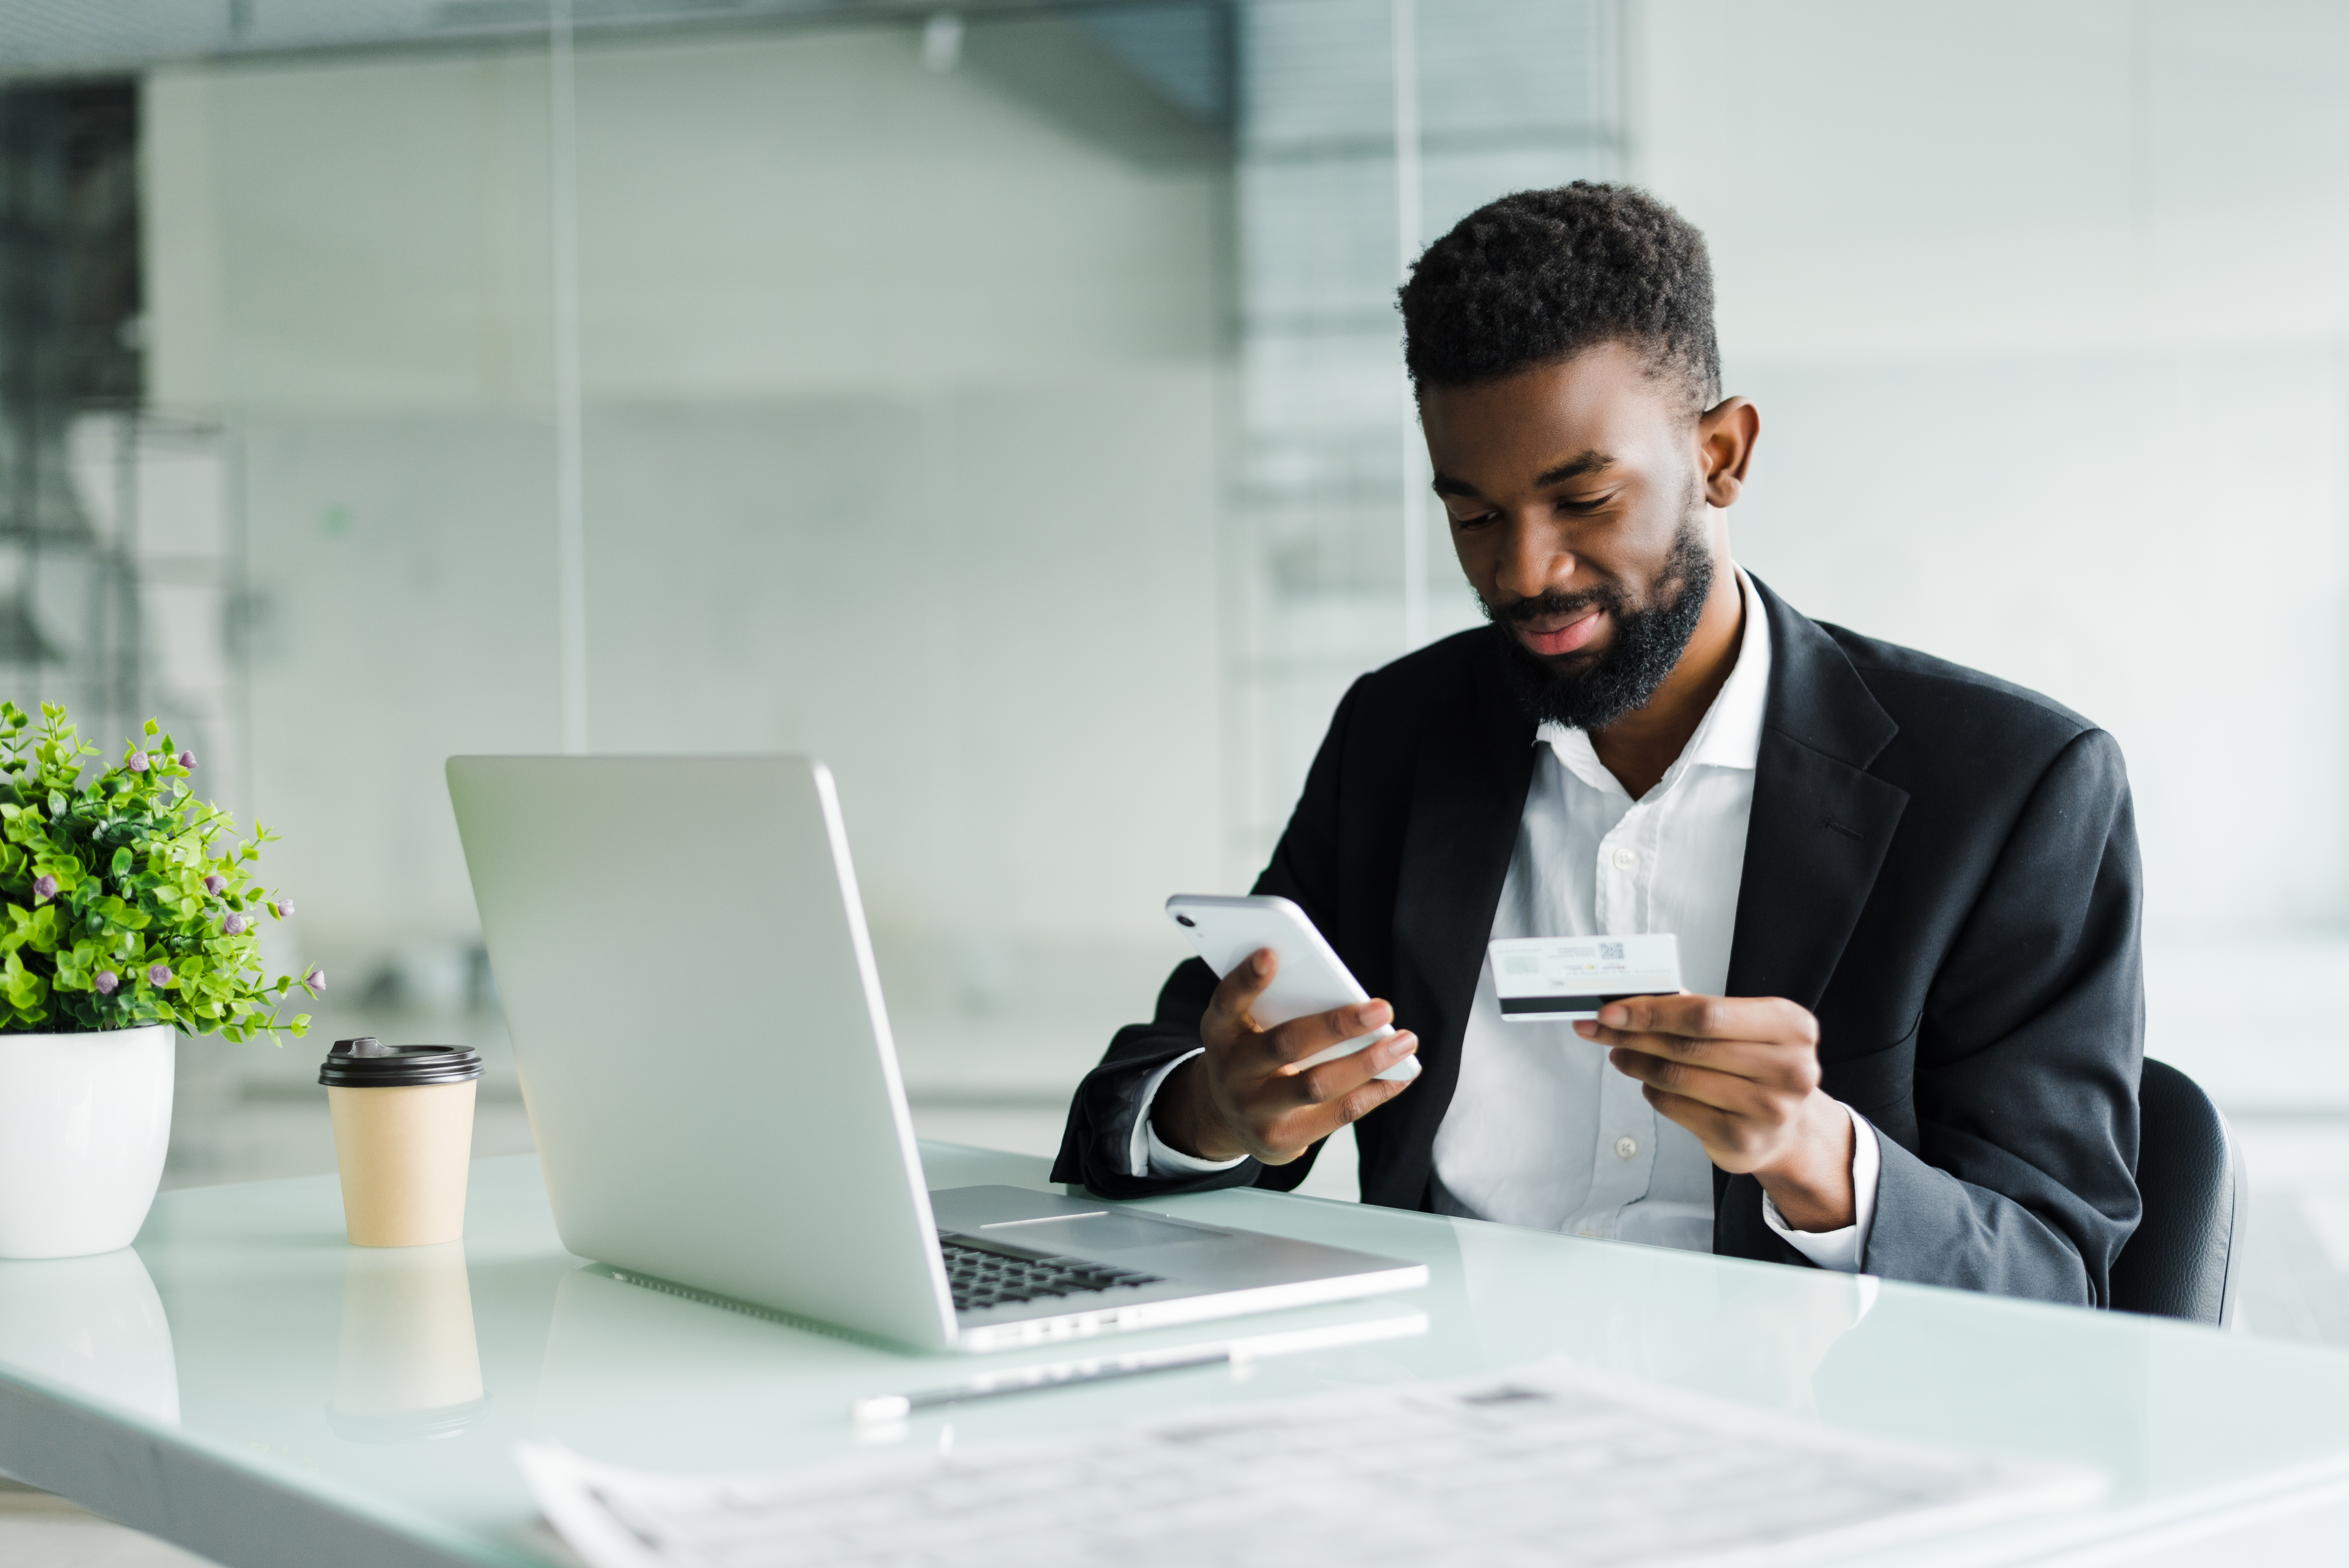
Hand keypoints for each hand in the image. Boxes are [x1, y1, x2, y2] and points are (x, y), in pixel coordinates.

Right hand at [1152, 948, 1419, 1164]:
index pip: (1227, 1002)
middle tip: (1382, 1009)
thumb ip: (1278, 1006)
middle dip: (1338, 1025)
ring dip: (1367, 1062)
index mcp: (1220, 1033)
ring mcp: (1253, 1110)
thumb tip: (1345, 994)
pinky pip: (1336, 1114)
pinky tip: (1399, 1075)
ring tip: (1404, 1042)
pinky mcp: (1279, 1140)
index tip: (1271, 954)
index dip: (1246, 979)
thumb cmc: (1253, 1053)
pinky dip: (1374, 1093)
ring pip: (1316, 1085)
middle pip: (1285, 1044)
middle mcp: (1231, 1072)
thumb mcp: (1248, 1026)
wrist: (1229, 1116)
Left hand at [1574, 994, 1854, 1231]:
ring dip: (1637, 1062)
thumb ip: (1695, 1010)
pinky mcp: (1741, 1139)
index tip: (1612, 1009)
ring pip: (1677, 1076)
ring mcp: (1768, 1108)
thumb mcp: (1743, 1028)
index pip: (1705, 1012)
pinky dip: (1652, 1091)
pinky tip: (1647, 1082)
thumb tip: (1632, 997)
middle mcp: (1788, 1067)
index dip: (1652, 1010)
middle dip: (1635, 1033)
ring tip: (1621, 1054)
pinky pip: (1676, 1107)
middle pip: (1688, 1044)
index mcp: (1790, 1026)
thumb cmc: (1759, 1069)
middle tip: (1601, 1028)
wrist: (1786, 1130)